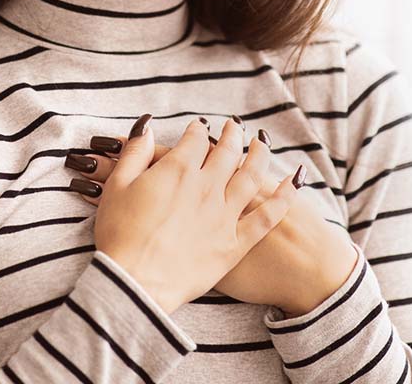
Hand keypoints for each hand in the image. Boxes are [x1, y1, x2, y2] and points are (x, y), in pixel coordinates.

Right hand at [66, 116, 358, 316]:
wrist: (136, 283)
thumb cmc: (120, 237)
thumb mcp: (116, 187)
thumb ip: (135, 153)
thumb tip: (146, 128)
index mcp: (178, 170)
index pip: (195, 140)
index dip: (197, 130)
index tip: (198, 127)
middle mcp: (207, 187)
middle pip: (227, 152)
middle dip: (231, 136)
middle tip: (234, 127)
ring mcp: (224, 214)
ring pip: (251, 176)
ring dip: (259, 155)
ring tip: (261, 144)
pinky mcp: (235, 243)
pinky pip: (267, 216)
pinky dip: (284, 197)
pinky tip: (294, 182)